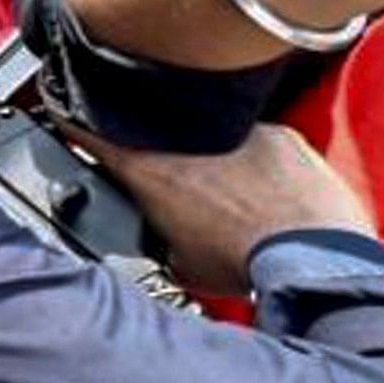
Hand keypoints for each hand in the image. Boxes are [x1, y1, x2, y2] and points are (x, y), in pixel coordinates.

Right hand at [91, 119, 368, 294]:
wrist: (314, 261)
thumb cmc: (247, 264)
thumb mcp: (179, 264)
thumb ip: (155, 235)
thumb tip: (153, 235)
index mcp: (148, 167)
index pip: (90, 127)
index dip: (74, 122)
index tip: (69, 118)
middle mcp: (187, 136)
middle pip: (153, 128)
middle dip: (155, 146)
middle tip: (170, 176)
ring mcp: (237, 128)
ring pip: (211, 133)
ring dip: (214, 156)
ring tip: (232, 194)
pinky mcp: (282, 134)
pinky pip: (260, 139)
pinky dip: (259, 160)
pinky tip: (269, 191)